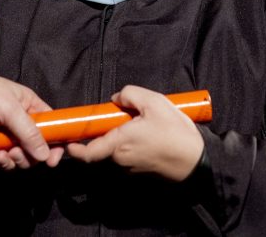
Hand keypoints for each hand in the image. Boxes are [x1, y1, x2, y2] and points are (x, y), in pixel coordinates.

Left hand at [0, 75, 64, 169]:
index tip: (52, 160)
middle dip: (24, 156)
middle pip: (32, 149)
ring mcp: (3, 136)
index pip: (50, 128)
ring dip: (6, 161)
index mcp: (29, 107)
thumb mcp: (10, 109)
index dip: (54, 144)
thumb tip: (45, 155)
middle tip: (15, 153)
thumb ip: (29, 132)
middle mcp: (18, 123)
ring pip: (14, 159)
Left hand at [66, 85, 204, 180]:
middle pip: (103, 145)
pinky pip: (130, 154)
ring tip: (142, 122)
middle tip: (121, 115)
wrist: (197, 161)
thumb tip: (116, 98)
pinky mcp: (142, 170)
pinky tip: (150, 132)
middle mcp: (121, 159)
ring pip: (118, 149)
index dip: (75, 148)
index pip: (87, 153)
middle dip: (107, 131)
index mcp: (118, 143)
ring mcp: (131, 167)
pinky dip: (132, 143)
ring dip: (121, 136)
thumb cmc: (174, 132)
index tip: (68, 139)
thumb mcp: (154, 102)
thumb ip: (130, 95)